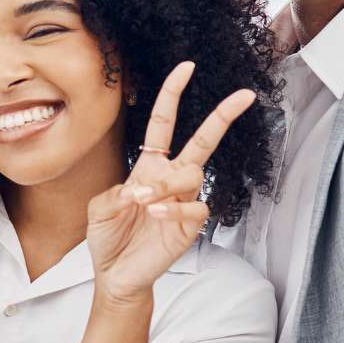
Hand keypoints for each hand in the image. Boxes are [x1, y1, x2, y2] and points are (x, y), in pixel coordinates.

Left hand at [88, 62, 255, 303]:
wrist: (116, 274)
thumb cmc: (108, 237)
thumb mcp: (99, 208)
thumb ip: (114, 194)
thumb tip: (138, 190)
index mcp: (148, 166)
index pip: (164, 124)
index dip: (173, 96)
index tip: (186, 68)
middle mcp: (171, 179)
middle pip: (202, 141)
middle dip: (222, 116)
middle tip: (244, 95)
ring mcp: (184, 201)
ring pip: (193, 175)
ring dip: (166, 184)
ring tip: (144, 202)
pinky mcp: (191, 226)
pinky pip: (195, 207)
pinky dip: (174, 208)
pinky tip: (156, 215)